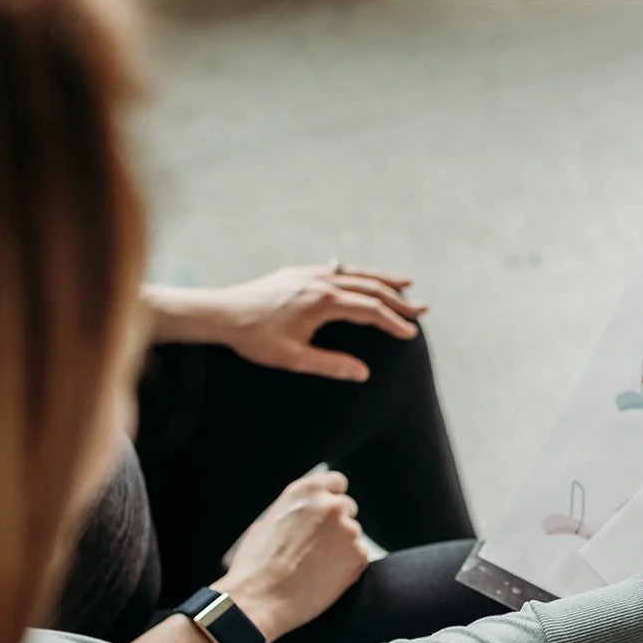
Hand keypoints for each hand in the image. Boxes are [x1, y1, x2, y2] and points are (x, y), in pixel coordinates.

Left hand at [147, 264, 425, 381]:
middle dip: (398, 299)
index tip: (410, 333)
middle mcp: (321, 282)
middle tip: (422, 308)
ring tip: (406, 282)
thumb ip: (331, 364)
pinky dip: (356, 273)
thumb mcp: (294, 358)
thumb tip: (364, 373)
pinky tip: (362, 277)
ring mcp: (309, 274)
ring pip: (355, 273)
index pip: (370, 309)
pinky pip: (336, 269)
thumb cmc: (255, 339)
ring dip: (382, 279)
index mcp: (324, 302)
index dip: (393, 322)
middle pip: (370, 287)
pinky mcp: (297, 273)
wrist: (220, 314)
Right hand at [211, 471, 368, 642]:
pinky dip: (347, 566)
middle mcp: (331, 506)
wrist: (260, 599)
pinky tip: (325, 578)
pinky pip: (358, 557)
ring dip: (342, 546)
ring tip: (316, 566)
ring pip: (353, 534)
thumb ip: (295, 510)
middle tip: (318, 547)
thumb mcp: (268, 521)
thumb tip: (305, 513)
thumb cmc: (256, 565)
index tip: (329, 512)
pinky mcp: (358, 556)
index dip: (332, 498)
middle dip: (337, 524)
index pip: (337, 482)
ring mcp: (348, 530)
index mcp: (306, 492)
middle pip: (348, 508)